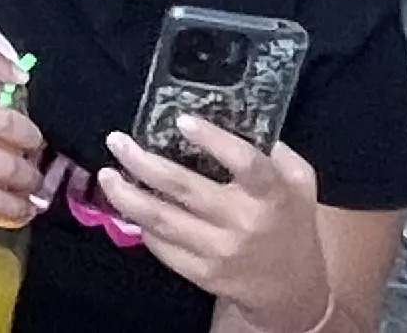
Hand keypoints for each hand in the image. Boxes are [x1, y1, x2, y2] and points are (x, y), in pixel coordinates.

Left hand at [96, 122, 332, 327]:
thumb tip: (237, 117)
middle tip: (116, 141)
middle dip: (143, 162)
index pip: (246, 164)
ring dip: (127, 195)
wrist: (293, 290)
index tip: (181, 121)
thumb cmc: (291, 222)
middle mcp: (244, 222)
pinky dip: (142, 225)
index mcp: (272, 194)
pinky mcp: (203, 274)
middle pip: (185, 189)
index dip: (214, 141)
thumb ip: (275, 152)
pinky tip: (130, 206)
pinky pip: (163, 247)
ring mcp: (221, 251)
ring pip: (162, 221)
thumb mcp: (299, 183)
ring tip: (106, 174)